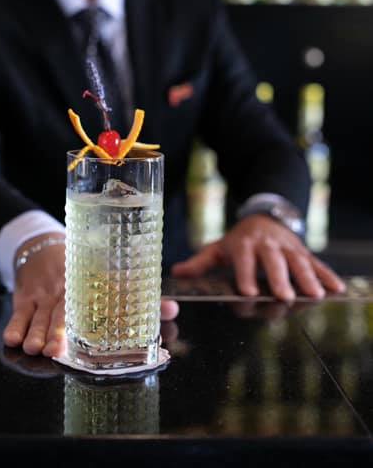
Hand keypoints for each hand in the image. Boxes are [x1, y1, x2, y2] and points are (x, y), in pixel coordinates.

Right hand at [3, 233, 178, 357]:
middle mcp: (66, 285)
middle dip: (56, 330)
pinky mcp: (25, 294)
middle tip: (54, 350)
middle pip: (62, 310)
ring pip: (39, 314)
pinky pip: (19, 311)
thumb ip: (139, 296)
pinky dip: (15, 324)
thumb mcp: (107, 275)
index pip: (99, 295)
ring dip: (35, 331)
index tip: (100, 328)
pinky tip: (11, 338)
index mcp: (90, 280)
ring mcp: (44, 291)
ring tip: (33, 348)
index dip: (104, 311)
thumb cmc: (83, 269)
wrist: (42, 243)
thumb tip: (173, 310)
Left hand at [171, 214, 346, 301]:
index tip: (248, 293)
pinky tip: (337, 289)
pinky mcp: (304, 251)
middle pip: (274, 263)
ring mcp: (288, 247)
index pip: (243, 261)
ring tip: (314, 295)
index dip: (245, 276)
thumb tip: (176, 274)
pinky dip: (327, 275)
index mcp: (244, 244)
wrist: (265, 215)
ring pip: (298, 263)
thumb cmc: (239, 239)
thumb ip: (200, 263)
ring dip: (307, 279)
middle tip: (284, 297)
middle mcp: (267, 244)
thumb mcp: (218, 247)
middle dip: (279, 279)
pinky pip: (317, 263)